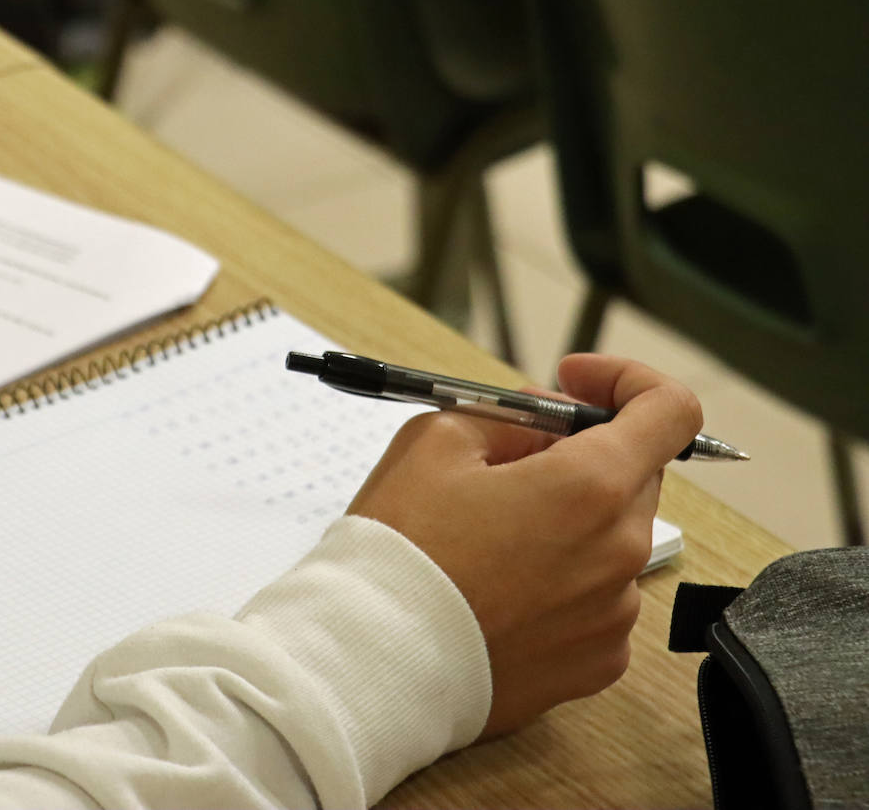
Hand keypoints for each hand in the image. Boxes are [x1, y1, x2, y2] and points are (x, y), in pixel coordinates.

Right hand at [347, 355, 702, 737]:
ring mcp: (613, 614)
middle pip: (635, 474)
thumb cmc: (399, 553)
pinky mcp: (596, 662)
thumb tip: (543, 421)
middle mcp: (620, 551)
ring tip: (489, 541)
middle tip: (507, 463)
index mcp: (590, 486)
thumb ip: (507, 415)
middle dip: (580, 455)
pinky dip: (562, 585)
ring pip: (611, 540)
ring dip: (568, 524)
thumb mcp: (434, 442)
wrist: (374, 659)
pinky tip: (500, 590)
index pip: (670, 410)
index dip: (626, 382)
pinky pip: (597, 602)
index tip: (574, 385)